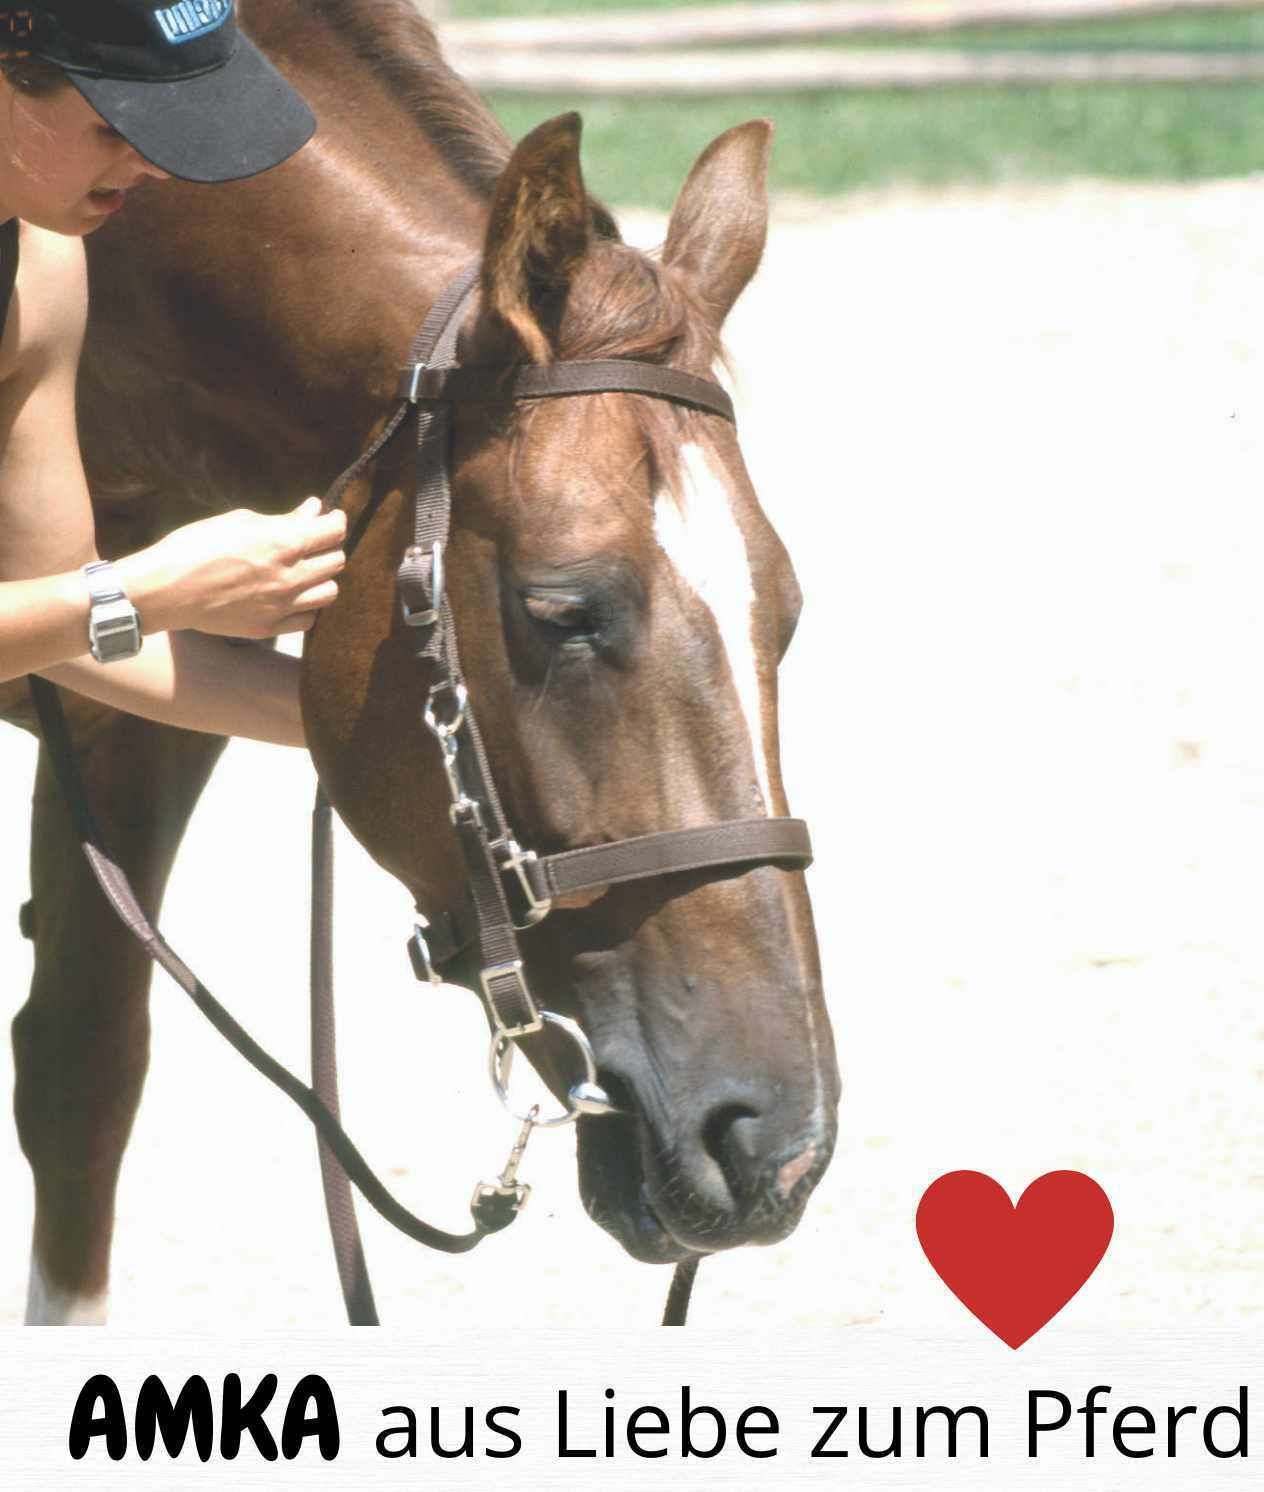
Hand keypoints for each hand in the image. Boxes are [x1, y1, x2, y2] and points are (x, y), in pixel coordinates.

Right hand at [119, 498, 347, 637]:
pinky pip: (309, 619)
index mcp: (283, 543)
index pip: (333, 531)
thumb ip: (283, 518)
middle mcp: (291, 576)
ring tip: (305, 572)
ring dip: (322, 579)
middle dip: (328, 548)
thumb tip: (312, 510)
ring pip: (330, 592)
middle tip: (313, 543)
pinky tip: (293, 597)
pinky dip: (307, 607)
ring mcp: (283, 605)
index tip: (330, 517)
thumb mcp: (240, 522)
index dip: (336, 521)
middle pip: (337, 561)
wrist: (166, 590)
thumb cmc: (196, 547)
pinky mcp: (271, 628)